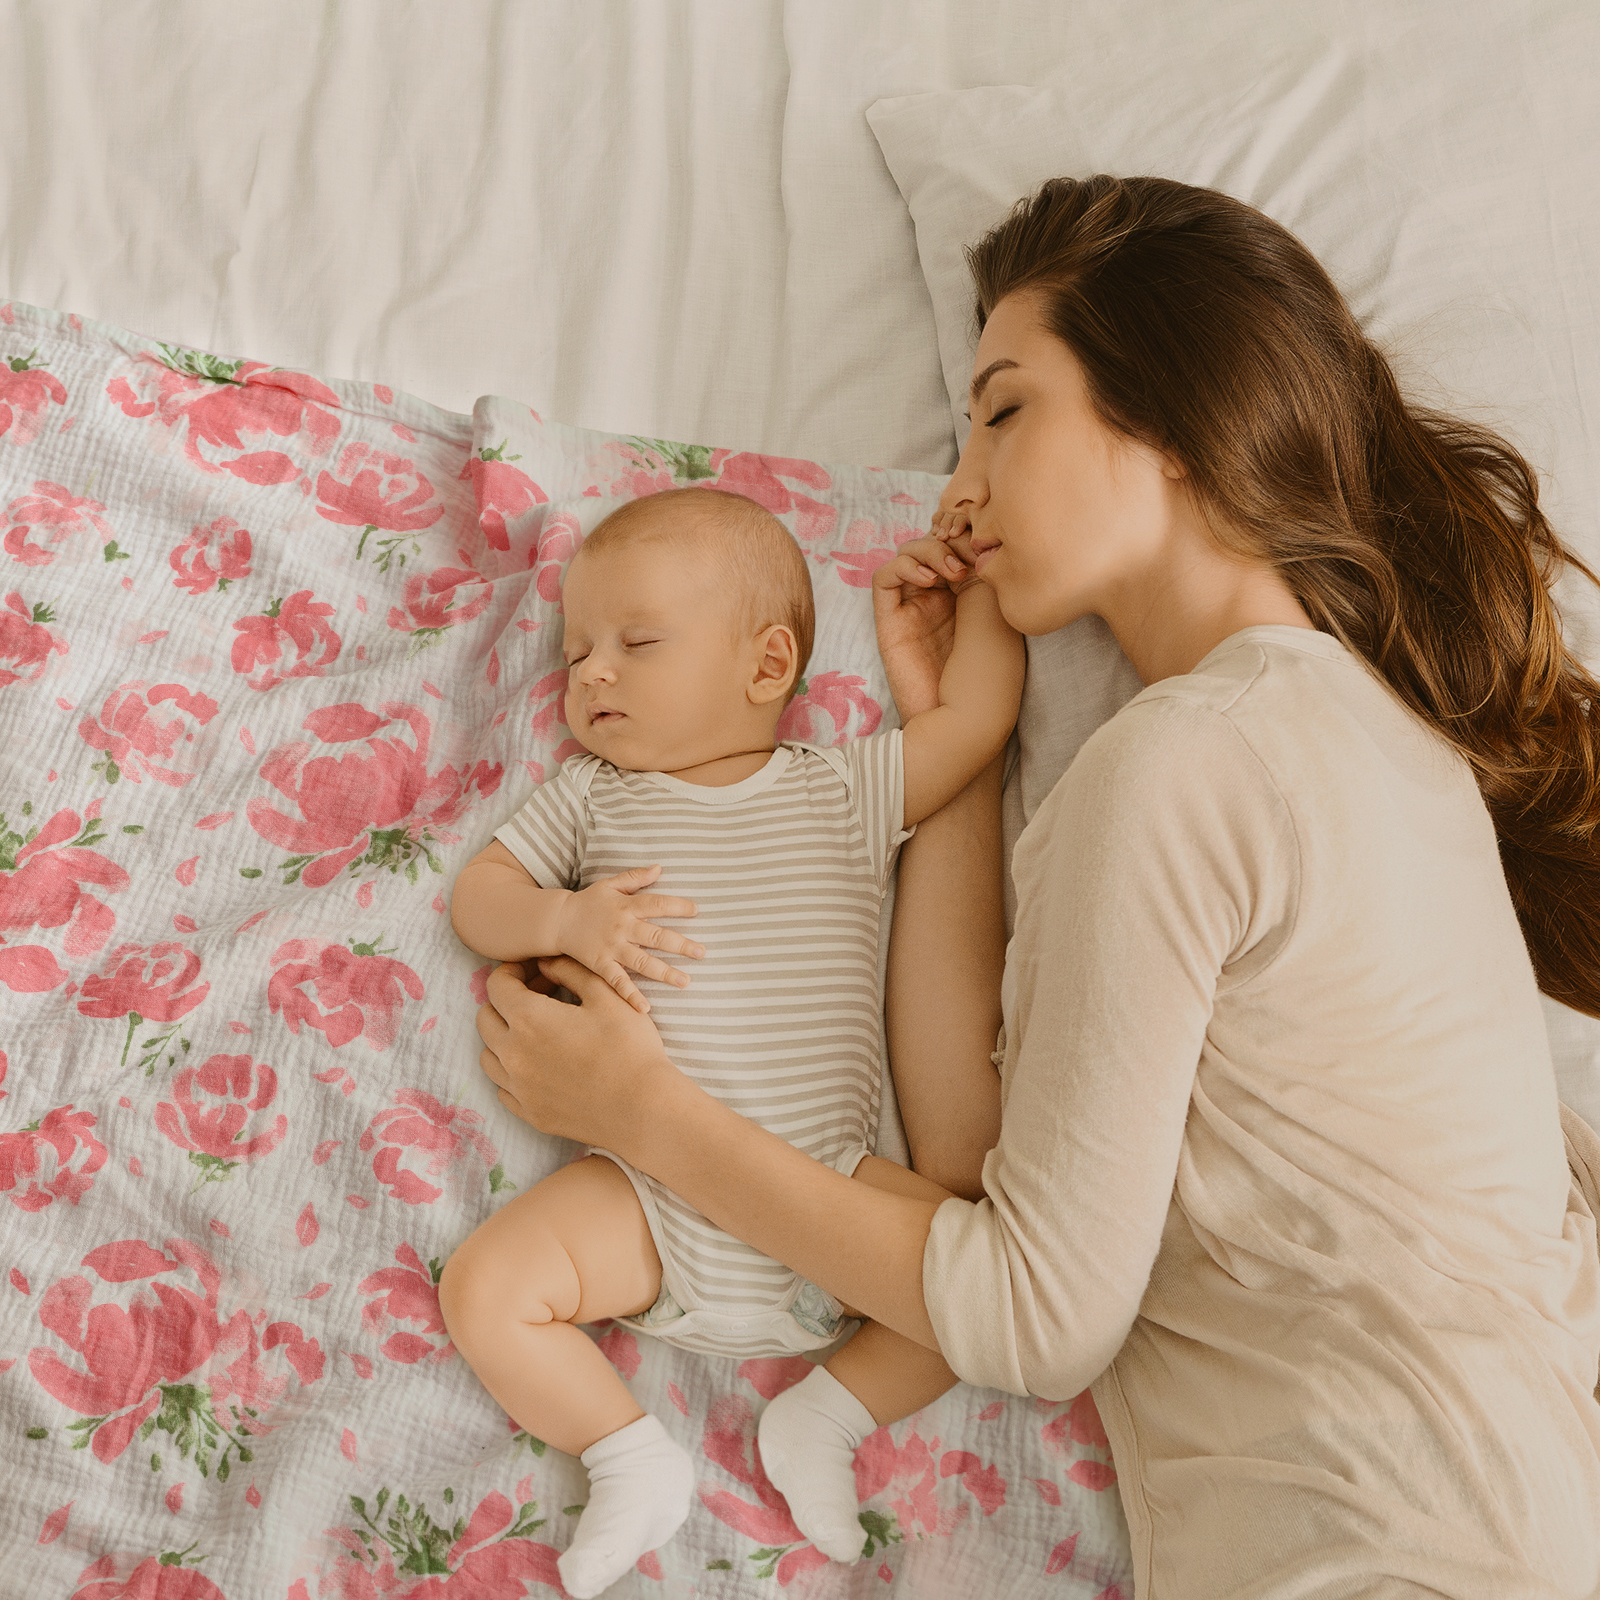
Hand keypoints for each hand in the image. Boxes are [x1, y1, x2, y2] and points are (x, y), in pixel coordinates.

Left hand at [476, 958, 677, 1151]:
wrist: (643, 1108)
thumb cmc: (630, 1048)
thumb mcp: (607, 996)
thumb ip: (571, 971)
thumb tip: (546, 964)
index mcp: (529, 1020)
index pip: (497, 986)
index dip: (514, 971)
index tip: (535, 972)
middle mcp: (513, 1055)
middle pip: (485, 1019)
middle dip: (506, 1001)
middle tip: (540, 998)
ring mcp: (519, 1088)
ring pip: (489, 1056)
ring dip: (504, 1038)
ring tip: (537, 1033)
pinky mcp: (529, 1113)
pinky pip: (503, 1088)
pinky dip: (513, 1072)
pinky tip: (541, 1065)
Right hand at [556, 865, 702, 1013]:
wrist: (557, 921)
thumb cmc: (587, 902)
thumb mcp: (609, 884)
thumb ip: (634, 877)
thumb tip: (659, 868)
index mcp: (626, 906)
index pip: (657, 904)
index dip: (677, 906)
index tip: (697, 910)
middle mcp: (621, 928)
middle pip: (655, 936)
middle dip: (680, 945)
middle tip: (702, 952)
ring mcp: (611, 948)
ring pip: (642, 961)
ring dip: (664, 973)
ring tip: (685, 982)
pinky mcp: (600, 965)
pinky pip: (618, 982)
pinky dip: (631, 995)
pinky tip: (645, 1008)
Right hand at [872, 534, 978, 718]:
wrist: (966, 719)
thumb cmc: (989, 671)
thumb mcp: (992, 609)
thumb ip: (977, 570)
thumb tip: (961, 537)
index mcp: (969, 595)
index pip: (958, 545)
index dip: (965, 534)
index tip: (982, 540)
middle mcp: (941, 598)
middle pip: (932, 543)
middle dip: (949, 539)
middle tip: (966, 557)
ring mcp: (914, 608)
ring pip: (908, 554)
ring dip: (929, 550)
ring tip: (951, 572)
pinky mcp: (891, 621)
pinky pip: (885, 578)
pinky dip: (903, 566)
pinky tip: (928, 579)